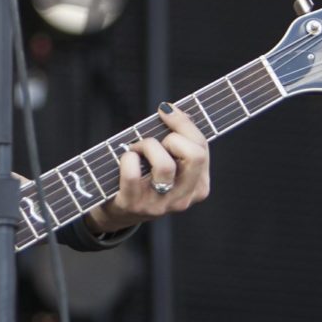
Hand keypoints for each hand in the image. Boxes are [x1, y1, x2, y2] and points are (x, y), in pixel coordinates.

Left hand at [87, 105, 211, 232]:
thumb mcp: (169, 163)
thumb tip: (171, 110)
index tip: (166, 109)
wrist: (119, 212)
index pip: (202, 148)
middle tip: (155, 141)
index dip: (184, 123)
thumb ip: (177, 140)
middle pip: (195, 155)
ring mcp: (159, 204)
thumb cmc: (147, 178)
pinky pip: (133, 174)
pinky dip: (127, 159)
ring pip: (165, 165)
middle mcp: (183, 198)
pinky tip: (126, 159)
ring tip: (137, 149)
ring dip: (148, 146)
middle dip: (173, 137)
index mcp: (198, 186)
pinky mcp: (133, 205)